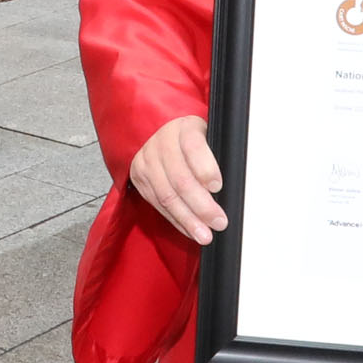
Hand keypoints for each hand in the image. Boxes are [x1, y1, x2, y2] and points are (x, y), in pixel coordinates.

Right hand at [132, 115, 224, 241]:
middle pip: (180, 178)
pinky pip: (157, 204)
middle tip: (218, 222)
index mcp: (185, 127)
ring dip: (188, 220)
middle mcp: (162, 142)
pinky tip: (190, 230)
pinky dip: (176, 220)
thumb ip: (216, 157)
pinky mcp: (139, 178)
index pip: (193, 147)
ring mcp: (147, 160)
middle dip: (201, 205)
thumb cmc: (194, 140)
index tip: (218, 187)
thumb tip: (224, 191)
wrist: (162, 133)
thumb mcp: (209, 138)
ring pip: (167, 196)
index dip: (206, 169)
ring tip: (204, 235)